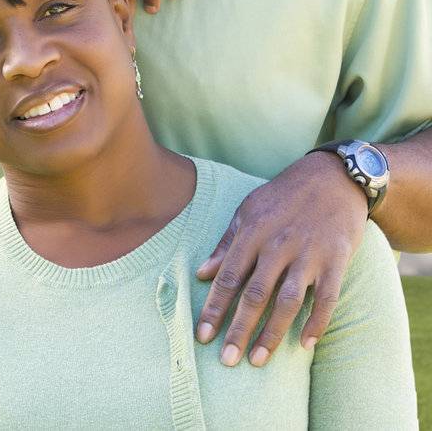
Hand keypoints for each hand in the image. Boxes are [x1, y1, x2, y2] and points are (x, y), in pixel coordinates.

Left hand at [195, 152, 367, 366]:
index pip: (227, 277)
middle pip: (255, 295)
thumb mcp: (248, 210)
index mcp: (252, 234)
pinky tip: (306, 345)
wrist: (332, 179)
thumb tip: (201, 273)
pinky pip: (327, 298)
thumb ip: (226, 244)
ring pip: (288, 302)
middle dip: (238, 328)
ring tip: (258, 359)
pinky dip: (317, 322)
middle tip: (227, 359)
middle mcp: (278, 246)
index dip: (214, 308)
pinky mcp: (337, 261)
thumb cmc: (282, 196)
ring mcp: (309, 255)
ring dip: (273, 333)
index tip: (202, 335)